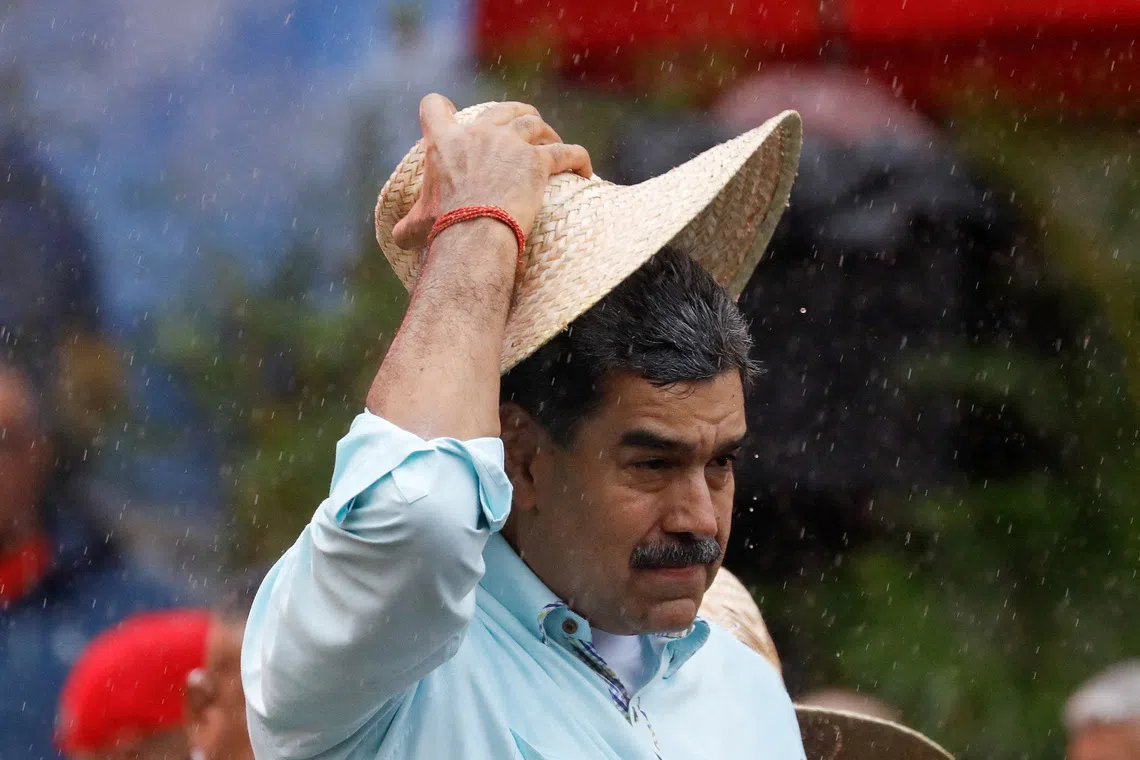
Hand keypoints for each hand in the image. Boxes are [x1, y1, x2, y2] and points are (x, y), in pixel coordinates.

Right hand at [392, 94, 592, 252]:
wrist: (474, 232)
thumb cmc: (444, 228)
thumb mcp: (417, 225)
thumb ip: (405, 225)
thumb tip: (395, 238)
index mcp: (445, 143)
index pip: (434, 107)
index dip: (439, 108)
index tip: (446, 113)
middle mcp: (479, 134)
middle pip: (502, 110)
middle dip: (515, 114)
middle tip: (527, 128)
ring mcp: (511, 144)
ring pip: (535, 124)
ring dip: (547, 132)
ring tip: (555, 143)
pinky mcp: (538, 162)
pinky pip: (567, 153)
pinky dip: (579, 159)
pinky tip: (585, 171)